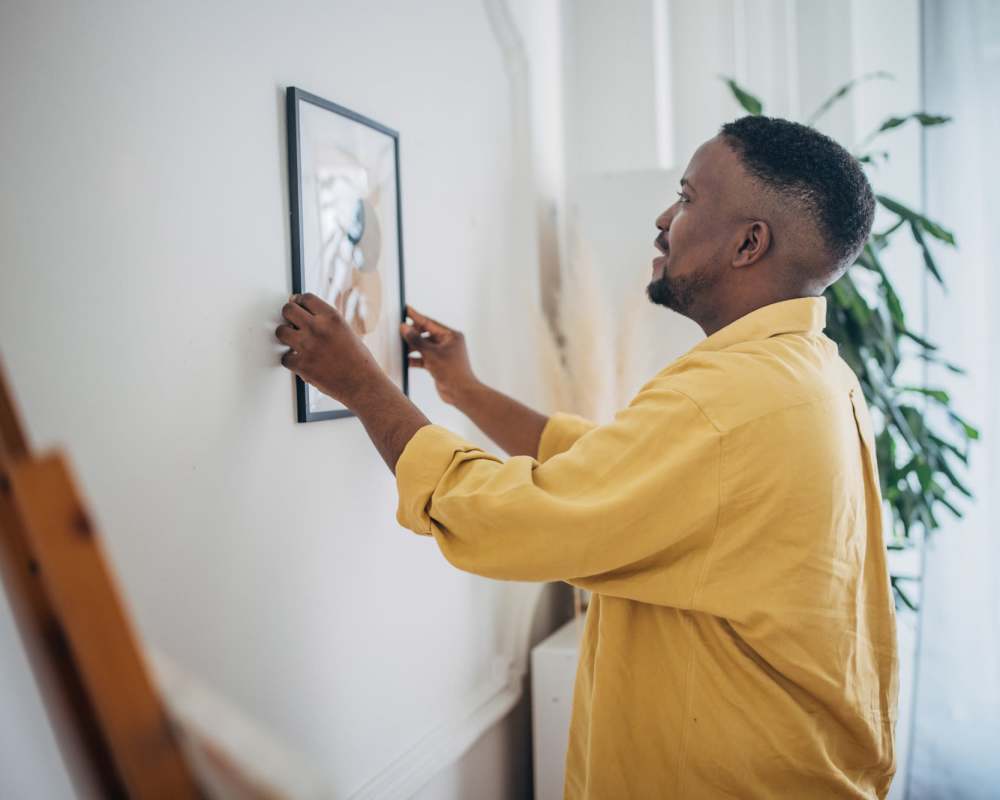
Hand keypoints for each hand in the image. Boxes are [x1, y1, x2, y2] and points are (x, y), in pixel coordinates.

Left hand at [275, 292, 383, 407]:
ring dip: (286, 336)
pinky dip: (291, 360)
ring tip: (295, 342)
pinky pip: (285, 357)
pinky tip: (301, 360)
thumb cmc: (357, 359)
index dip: (300, 301)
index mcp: (331, 317)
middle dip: (289, 315)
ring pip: (281, 331)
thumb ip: (324, 321)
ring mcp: (308, 346)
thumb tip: (302, 312)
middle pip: (288, 309)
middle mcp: (318, 328)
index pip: (306, 298)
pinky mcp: (302, 365)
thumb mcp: (345, 330)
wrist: (363, 384)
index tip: (298, 306)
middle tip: (293, 323)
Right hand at [400, 306, 478, 405]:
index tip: (406, 310)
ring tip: (399, 346)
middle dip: (413, 334)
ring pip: (424, 346)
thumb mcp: (431, 354)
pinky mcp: (438, 364)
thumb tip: (405, 328)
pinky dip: (415, 358)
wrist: (461, 393)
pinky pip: (424, 357)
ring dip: (412, 347)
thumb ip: (416, 340)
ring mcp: (443, 354)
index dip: (416, 317)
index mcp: (451, 335)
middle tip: (399, 331)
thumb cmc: (452, 372)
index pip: (430, 323)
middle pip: (426, 334)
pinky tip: (405, 360)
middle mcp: (448, 343)